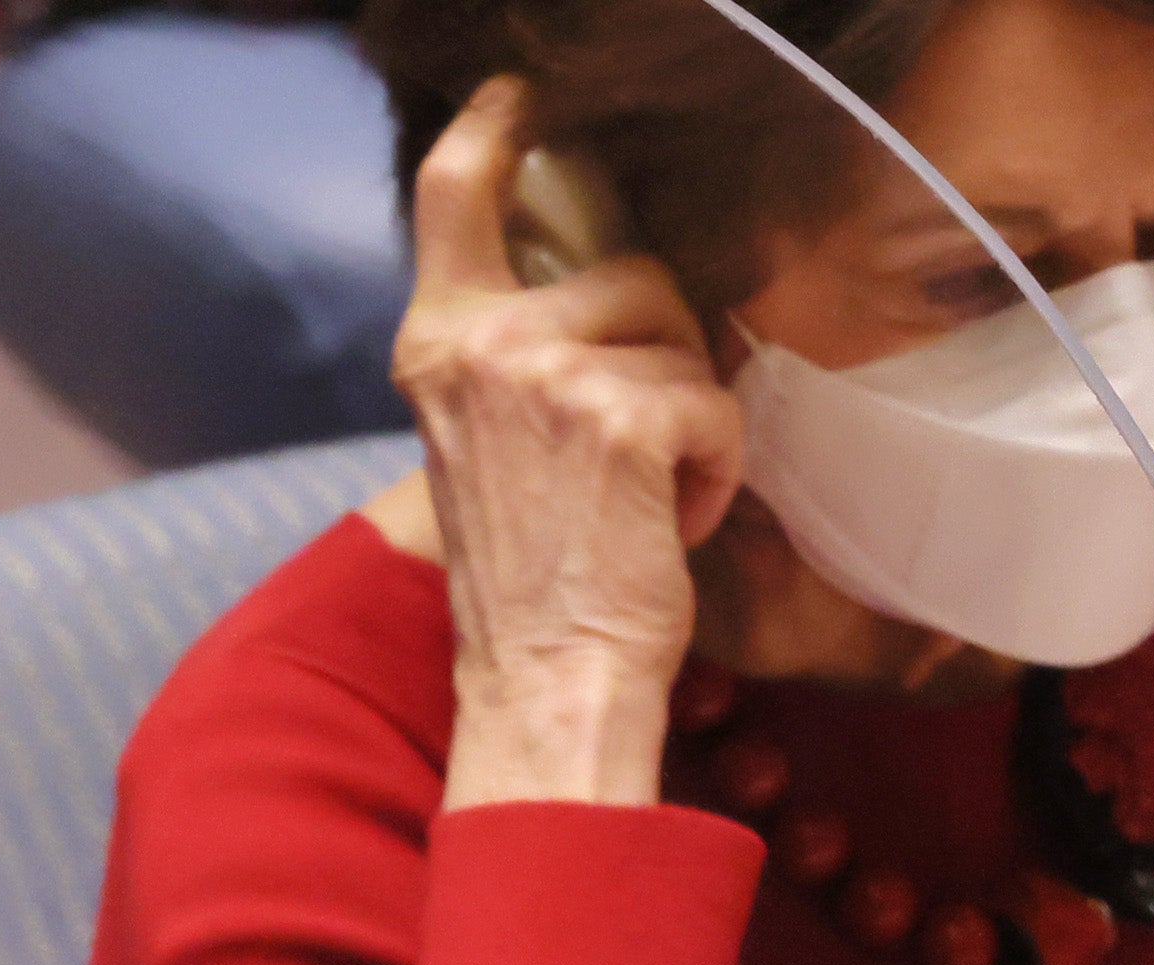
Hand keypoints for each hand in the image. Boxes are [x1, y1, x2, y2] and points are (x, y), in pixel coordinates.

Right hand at [398, 81, 738, 811]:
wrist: (542, 677)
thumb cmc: (527, 576)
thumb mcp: (486, 441)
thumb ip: (515, 355)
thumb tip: (602, 288)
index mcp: (438, 348)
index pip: (453, 196)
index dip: (496, 129)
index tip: (525, 96)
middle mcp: (481, 346)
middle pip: (624, 271)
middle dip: (656, 349)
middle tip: (625, 453)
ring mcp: (548, 374)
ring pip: (678, 335)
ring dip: (688, 414)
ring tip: (643, 496)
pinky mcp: (624, 414)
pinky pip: (714, 399)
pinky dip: (715, 466)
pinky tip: (671, 520)